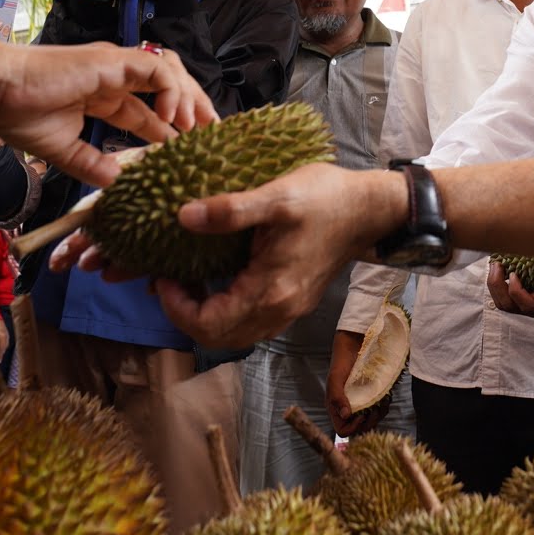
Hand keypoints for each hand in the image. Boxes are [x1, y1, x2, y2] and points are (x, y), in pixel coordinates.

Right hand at [0, 39, 216, 185]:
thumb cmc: (18, 114)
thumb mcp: (64, 151)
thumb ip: (94, 166)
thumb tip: (120, 185)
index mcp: (105, 96)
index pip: (152, 111)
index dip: (174, 130)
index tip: (193, 150)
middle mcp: (116, 77)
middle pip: (170, 87)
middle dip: (194, 110)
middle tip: (213, 136)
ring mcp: (117, 65)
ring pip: (171, 72)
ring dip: (188, 99)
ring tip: (193, 129)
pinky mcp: (114, 60)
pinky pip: (157, 69)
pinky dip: (170, 91)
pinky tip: (169, 119)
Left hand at [154, 163, 403, 347]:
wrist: (370, 208)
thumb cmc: (327, 198)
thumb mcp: (277, 196)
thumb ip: (230, 210)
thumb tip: (184, 217)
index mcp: (271, 291)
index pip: (208, 325)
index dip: (176, 307)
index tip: (163, 277)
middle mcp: (280, 309)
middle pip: (218, 337)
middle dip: (185, 314)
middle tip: (171, 280)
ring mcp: (289, 309)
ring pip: (234, 333)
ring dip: (205, 315)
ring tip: (190, 281)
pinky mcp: (294, 300)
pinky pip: (250, 321)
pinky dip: (226, 310)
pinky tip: (220, 279)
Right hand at [326, 331, 388, 435]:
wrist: (353, 347)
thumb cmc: (341, 363)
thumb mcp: (335, 379)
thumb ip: (337, 397)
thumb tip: (346, 415)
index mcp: (336, 409)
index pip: (343, 431)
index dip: (353, 427)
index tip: (361, 414)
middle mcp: (348, 409)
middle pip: (359, 429)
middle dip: (368, 423)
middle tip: (374, 410)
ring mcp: (360, 404)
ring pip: (370, 422)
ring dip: (378, 417)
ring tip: (381, 404)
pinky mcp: (371, 397)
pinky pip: (378, 410)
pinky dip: (383, 408)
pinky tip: (386, 399)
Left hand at [487, 258, 533, 317]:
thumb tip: (528, 242)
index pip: (528, 305)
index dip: (516, 291)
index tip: (513, 273)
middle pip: (510, 305)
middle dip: (499, 285)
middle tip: (497, 265)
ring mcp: (524, 307)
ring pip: (502, 303)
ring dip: (494, 284)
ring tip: (495, 265)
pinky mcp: (516, 302)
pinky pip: (501, 298)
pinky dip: (495, 284)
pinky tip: (496, 269)